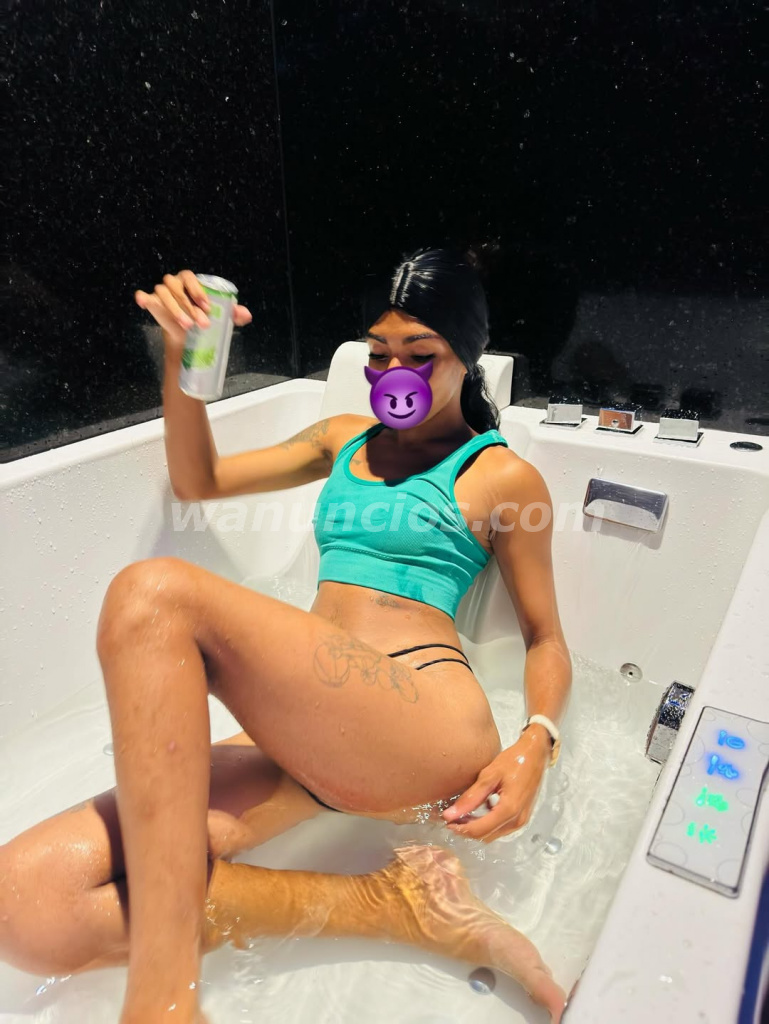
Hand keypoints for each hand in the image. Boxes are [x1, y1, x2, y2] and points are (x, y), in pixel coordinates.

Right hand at [135, 269, 252, 359]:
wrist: (189, 336)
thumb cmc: (204, 319)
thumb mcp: (221, 317)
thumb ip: (233, 314)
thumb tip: (246, 315)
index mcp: (190, 281)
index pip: (191, 278)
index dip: (198, 291)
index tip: (208, 307)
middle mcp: (174, 283)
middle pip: (177, 288)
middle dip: (190, 306)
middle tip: (202, 324)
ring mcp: (161, 292)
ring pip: (163, 293)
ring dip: (175, 309)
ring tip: (187, 326)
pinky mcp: (152, 302)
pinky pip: (144, 296)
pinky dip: (144, 298)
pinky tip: (145, 303)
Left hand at [441, 727, 550, 841]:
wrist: (536, 754)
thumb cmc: (513, 760)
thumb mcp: (490, 775)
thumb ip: (471, 797)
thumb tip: (450, 814)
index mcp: (508, 810)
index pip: (479, 830)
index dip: (460, 828)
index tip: (446, 820)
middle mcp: (516, 821)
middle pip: (486, 836)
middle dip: (467, 830)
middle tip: (451, 818)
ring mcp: (521, 821)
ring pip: (493, 834)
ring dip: (476, 828)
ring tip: (461, 815)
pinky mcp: (522, 817)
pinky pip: (500, 828)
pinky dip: (487, 824)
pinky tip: (478, 810)